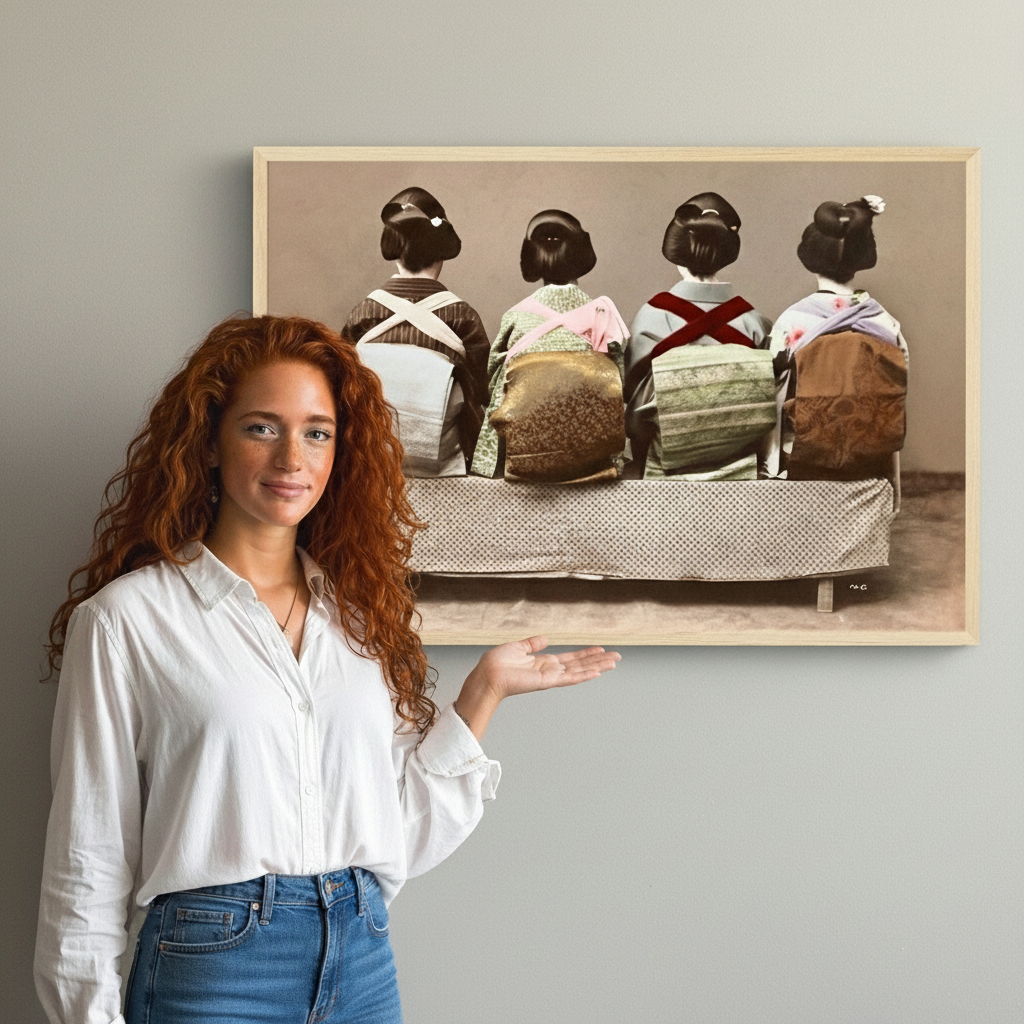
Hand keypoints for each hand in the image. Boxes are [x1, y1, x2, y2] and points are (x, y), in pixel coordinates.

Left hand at [454, 636, 619, 739]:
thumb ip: (532, 643)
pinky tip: (597, 672)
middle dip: (599, 660)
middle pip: (580, 665)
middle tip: (616, 657)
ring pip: (579, 671)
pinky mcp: (547, 681)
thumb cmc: (497, 663)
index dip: (586, 654)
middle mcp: (550, 670)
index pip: (571, 658)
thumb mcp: (518, 647)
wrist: (487, 674)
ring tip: (614, 663)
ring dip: (597, 666)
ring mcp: (550, 677)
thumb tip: (545, 638)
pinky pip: (569, 678)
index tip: (601, 650)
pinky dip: (584, 675)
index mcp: (543, 662)